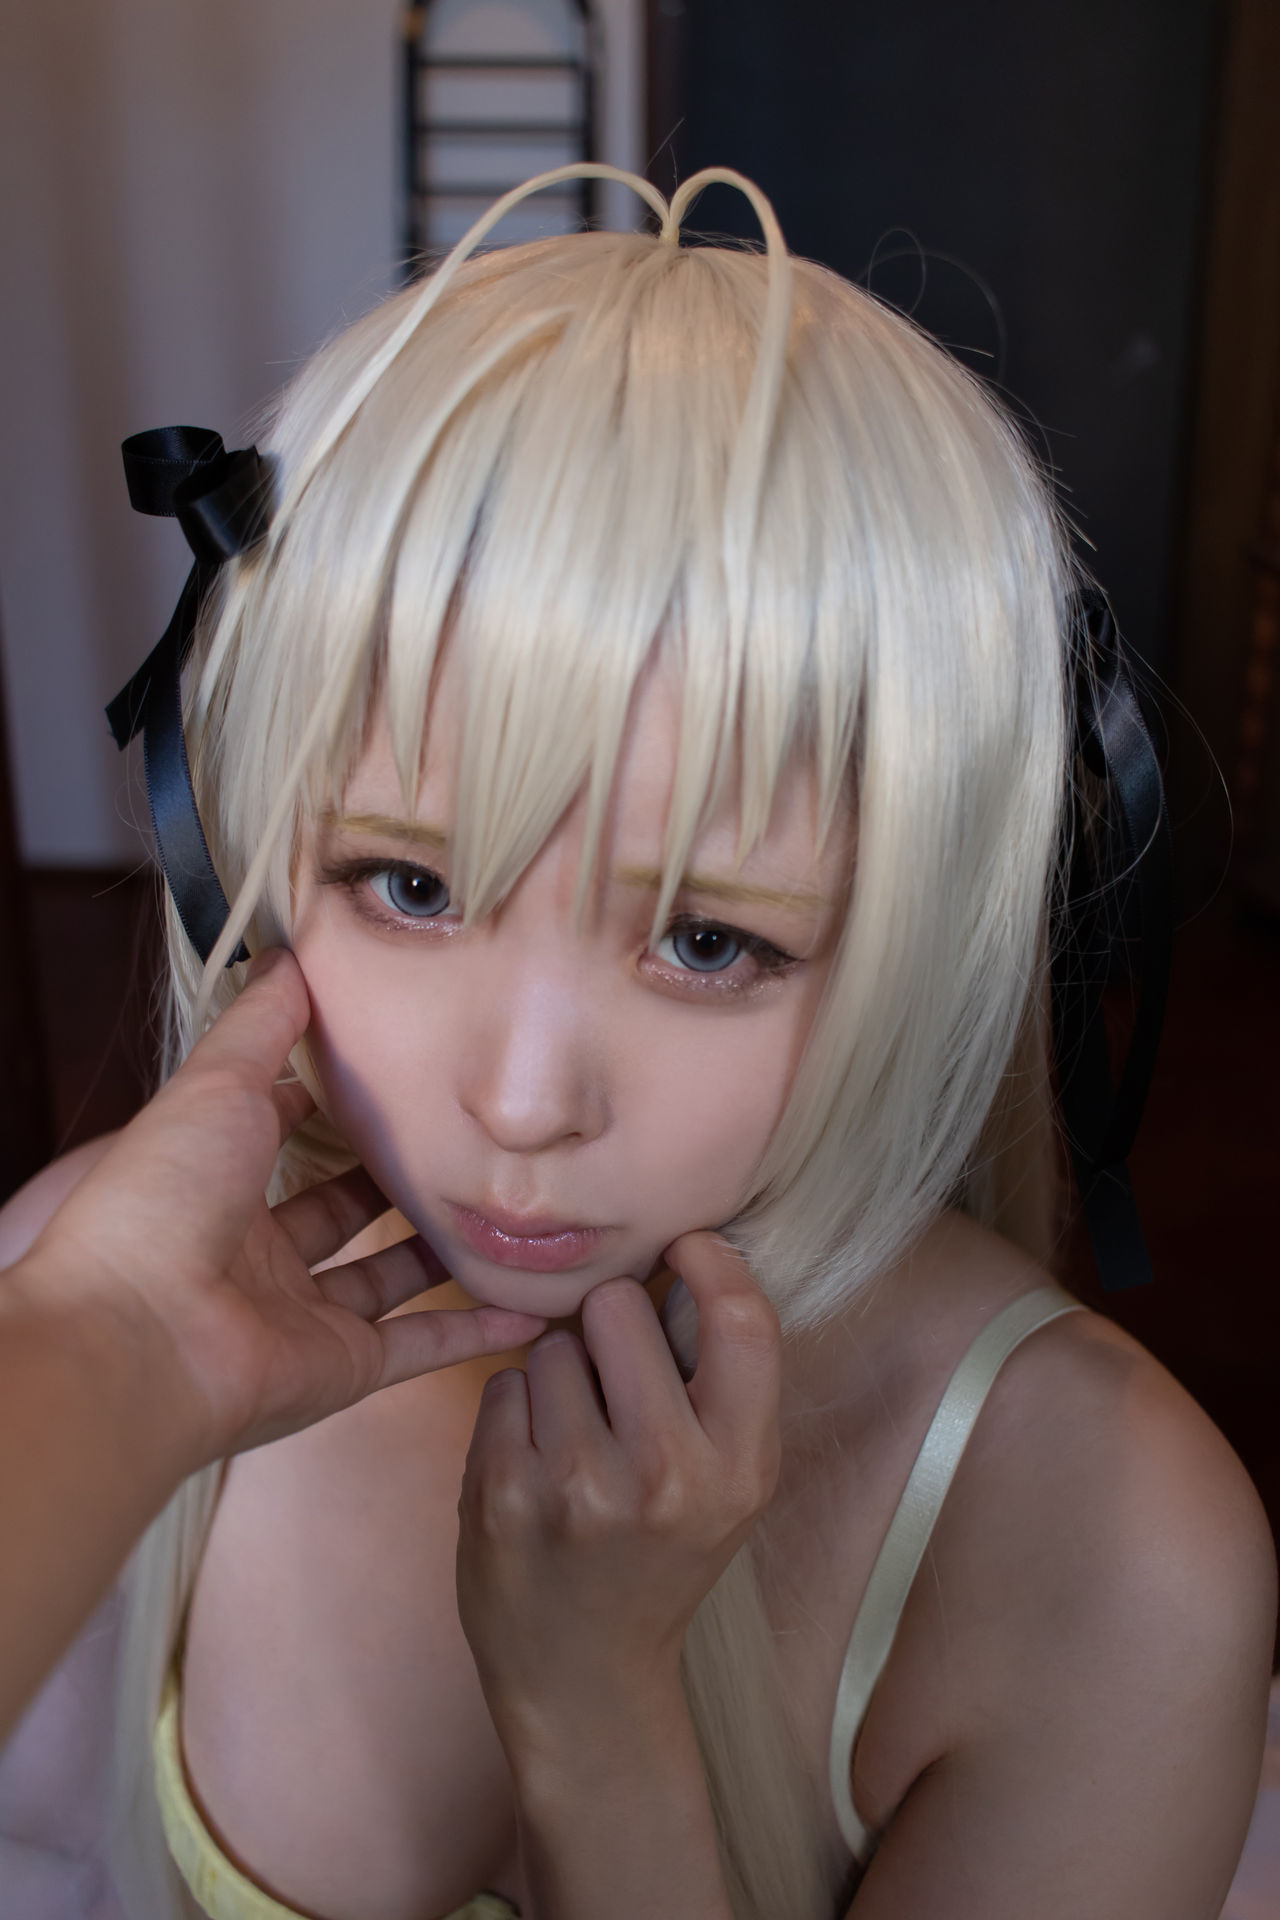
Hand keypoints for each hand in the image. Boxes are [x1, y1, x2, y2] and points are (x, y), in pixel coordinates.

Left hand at [11, 949, 546, 1465]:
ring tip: (503, 1207)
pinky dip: (471, 1331)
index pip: (281, 1135)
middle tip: (463, 1138)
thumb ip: (262, 1025)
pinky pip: (417, 1344)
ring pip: (386, 1275)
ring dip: (440, 1249)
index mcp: (215, 1181)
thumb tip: (291, 955)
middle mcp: (255, 1251)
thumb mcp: (214, 1084)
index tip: (393, 1069)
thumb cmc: (161, 1201)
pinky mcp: (340, 1367)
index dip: (328, 1104)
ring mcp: (299, 1314)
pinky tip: (528, 1310)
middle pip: (339, 1209)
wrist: (139, 1337)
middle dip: (394, 1176)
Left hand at [454, 1231, 781, 1745]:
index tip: (685, 1246)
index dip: (711, 1262)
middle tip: (616, 1379)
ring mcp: (576, 1484)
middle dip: (611, 1323)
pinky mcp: (501, 1493)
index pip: (743, 1321)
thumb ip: (722, 1383)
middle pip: (620, 1306)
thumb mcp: (731, 1485)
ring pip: (553, 1343)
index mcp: (739, 1467)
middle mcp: (665, 1474)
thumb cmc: (663, 1559)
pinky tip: (532, 1466)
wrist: (584, 1677)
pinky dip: (514, 1412)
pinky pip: (504, 1384)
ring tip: (574, 1439)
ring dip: (560, 1373)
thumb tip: (688, 1252)